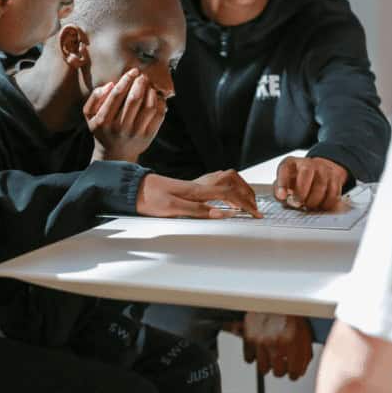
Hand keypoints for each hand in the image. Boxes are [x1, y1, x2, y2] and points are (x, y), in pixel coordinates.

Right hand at [85, 69, 165, 162]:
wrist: (114, 155)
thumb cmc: (102, 130)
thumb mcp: (90, 115)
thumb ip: (95, 97)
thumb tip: (110, 85)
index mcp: (103, 120)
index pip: (116, 95)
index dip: (126, 80)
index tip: (133, 71)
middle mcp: (119, 127)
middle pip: (134, 99)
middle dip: (140, 83)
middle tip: (143, 76)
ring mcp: (135, 133)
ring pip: (148, 107)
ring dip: (151, 92)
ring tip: (149, 86)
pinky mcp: (148, 137)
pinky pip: (158, 116)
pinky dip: (160, 103)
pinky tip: (156, 97)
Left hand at [136, 170, 260, 218]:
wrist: (135, 188)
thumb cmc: (150, 199)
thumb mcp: (172, 208)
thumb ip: (198, 210)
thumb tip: (222, 213)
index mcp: (197, 190)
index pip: (230, 193)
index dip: (246, 204)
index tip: (256, 214)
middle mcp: (199, 183)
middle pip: (233, 181)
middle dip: (247, 194)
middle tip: (255, 209)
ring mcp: (196, 182)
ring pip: (226, 178)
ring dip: (240, 188)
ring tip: (247, 202)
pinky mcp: (192, 184)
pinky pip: (218, 181)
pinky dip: (229, 187)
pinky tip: (228, 195)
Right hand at [232, 313, 313, 379]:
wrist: (270, 295)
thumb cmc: (287, 310)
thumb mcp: (303, 330)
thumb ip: (305, 351)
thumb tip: (302, 366)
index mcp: (293, 341)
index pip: (295, 371)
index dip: (295, 373)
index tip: (294, 373)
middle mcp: (276, 343)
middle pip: (278, 372)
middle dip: (281, 369)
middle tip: (282, 364)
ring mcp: (261, 341)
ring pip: (263, 368)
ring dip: (267, 364)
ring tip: (270, 358)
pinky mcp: (248, 338)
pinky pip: (249, 358)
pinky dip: (253, 356)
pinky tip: (259, 350)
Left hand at [274, 157, 347, 210]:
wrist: (318, 172)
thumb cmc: (296, 180)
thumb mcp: (284, 182)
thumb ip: (278, 191)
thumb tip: (282, 198)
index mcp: (290, 163)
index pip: (284, 168)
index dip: (282, 183)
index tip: (281, 197)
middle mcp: (307, 163)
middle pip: (307, 171)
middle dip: (302, 192)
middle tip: (298, 204)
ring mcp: (323, 169)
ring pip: (321, 185)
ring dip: (314, 200)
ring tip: (308, 206)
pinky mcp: (335, 178)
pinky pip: (333, 193)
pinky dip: (326, 204)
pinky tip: (320, 206)